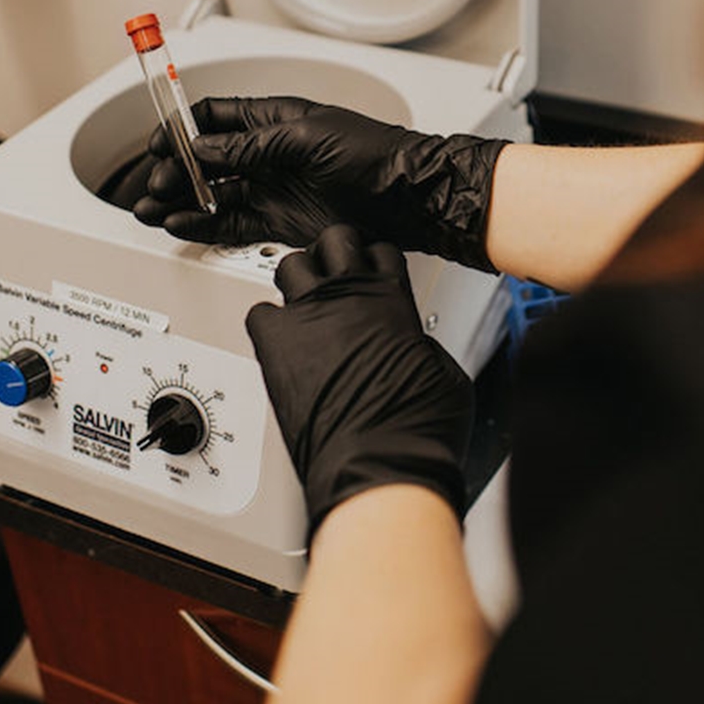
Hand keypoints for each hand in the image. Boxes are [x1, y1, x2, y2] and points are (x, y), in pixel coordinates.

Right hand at [132, 96, 507, 269]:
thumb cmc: (373, 154)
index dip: (181, 129)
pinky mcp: (280, 222)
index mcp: (274, 119)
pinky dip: (203, 226)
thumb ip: (249, 146)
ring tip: (152, 211)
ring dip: (181, 202)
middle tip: (156, 185)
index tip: (158, 143)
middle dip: (175, 172)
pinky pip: (232, 225)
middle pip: (206, 161)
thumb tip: (203, 149)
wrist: (407, 197)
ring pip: (213, 195)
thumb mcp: (305, 138)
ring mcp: (273, 189)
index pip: (214, 118)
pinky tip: (181, 225)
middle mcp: (269, 154)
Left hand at [246, 224, 473, 541]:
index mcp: (393, 298)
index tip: (370, 272)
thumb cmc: (417, 428)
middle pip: (334, 240)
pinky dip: (267, 324)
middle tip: (331, 273)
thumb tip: (413, 347)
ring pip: (290, 264)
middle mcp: (349, 295)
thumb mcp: (444, 371)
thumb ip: (421, 344)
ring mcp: (309, 315)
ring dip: (296, 280)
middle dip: (333, 253)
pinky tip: (278, 341)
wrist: (380, 464)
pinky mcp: (275, 344)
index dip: (375, 260)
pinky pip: (258, 312)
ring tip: (301, 303)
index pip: (380, 250)